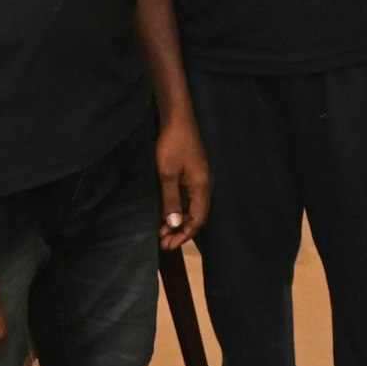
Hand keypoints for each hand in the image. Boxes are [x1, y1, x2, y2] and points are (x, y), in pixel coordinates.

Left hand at [155, 113, 211, 249]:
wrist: (178, 120)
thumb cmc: (173, 146)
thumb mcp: (168, 175)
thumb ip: (171, 201)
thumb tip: (175, 225)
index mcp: (202, 187)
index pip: (198, 220)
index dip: (184, 235)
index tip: (168, 245)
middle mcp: (205, 186)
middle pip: (197, 216)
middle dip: (181, 231)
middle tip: (162, 242)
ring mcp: (200, 180)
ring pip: (192, 208)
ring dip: (178, 221)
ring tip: (161, 231)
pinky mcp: (193, 174)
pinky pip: (188, 198)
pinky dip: (178, 209)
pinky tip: (166, 213)